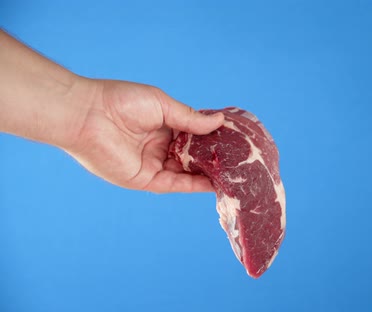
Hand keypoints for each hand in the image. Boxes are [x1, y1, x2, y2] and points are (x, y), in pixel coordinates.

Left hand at [65, 79, 223, 192]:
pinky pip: (176, 184)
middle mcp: (159, 146)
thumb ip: (191, 118)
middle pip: (192, 155)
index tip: (234, 139)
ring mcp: (153, 164)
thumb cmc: (121, 102)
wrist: (88, 116)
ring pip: (187, 171)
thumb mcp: (163, 105)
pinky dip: (195, 185)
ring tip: (234, 173)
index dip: (212, 137)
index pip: (194, 134)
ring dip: (209, 173)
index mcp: (162, 125)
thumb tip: (220, 123)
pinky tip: (215, 183)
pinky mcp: (146, 179)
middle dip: (214, 157)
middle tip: (240, 159)